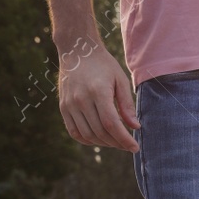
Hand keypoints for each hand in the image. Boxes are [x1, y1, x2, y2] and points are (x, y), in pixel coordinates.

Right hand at [57, 37, 139, 151]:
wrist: (76, 50)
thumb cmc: (103, 64)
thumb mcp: (120, 80)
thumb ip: (127, 104)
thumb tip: (135, 127)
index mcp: (98, 91)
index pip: (111, 124)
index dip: (124, 139)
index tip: (135, 148)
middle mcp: (80, 99)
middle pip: (100, 132)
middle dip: (117, 143)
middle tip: (127, 145)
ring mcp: (69, 104)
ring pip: (87, 135)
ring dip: (103, 143)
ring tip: (115, 141)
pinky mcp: (63, 107)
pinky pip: (74, 132)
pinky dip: (87, 140)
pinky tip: (99, 139)